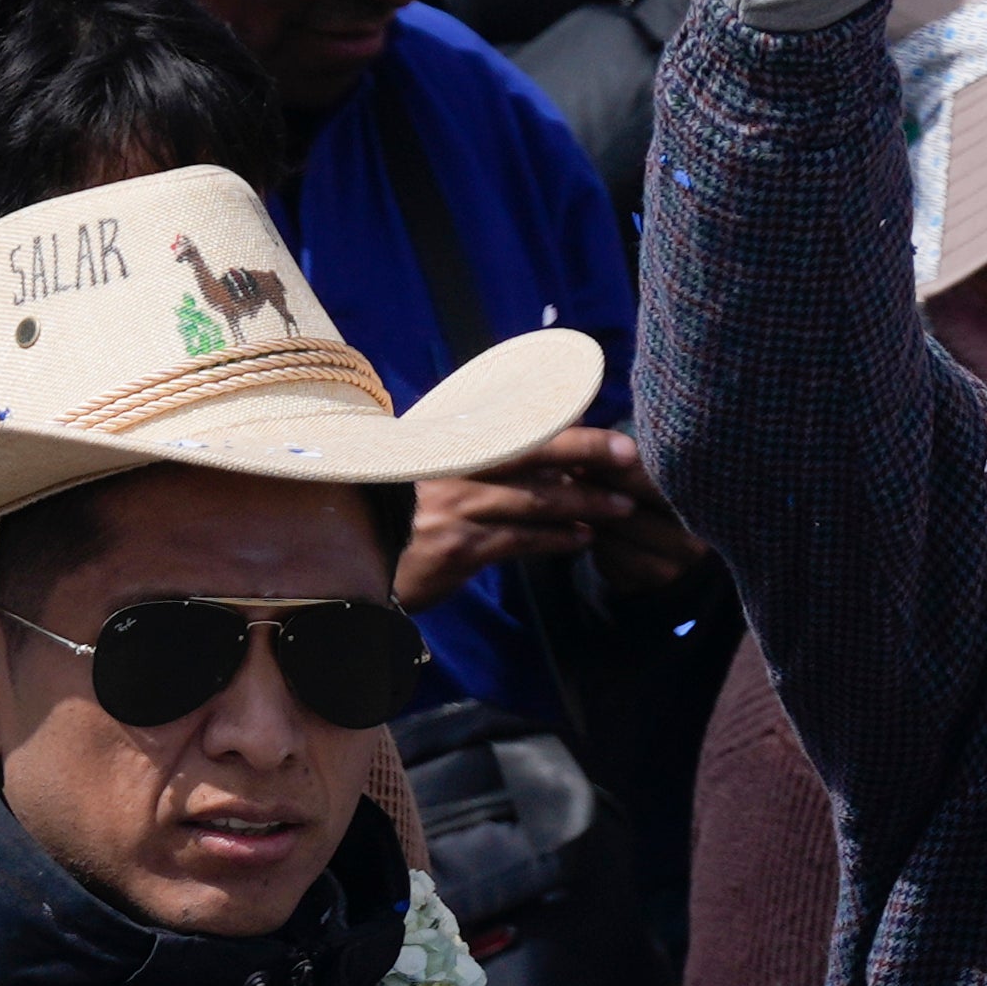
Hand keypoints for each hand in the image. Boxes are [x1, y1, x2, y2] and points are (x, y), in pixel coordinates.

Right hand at [399, 426, 701, 608]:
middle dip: (587, 452)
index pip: (519, 427)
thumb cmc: (402, 515)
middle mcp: (456, 468)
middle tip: (630, 459)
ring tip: (619, 509)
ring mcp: (456, 507)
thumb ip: (483, 462)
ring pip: (535, 499)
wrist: (356, 559)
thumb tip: (548, 460)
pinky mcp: (458, 547)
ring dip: (583, 504)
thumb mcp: (437, 476)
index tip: (608, 431)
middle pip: (533, 451)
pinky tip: (581, 540)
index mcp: (453, 444)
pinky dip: (555, 539)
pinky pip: (519, 539)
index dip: (567, 428)